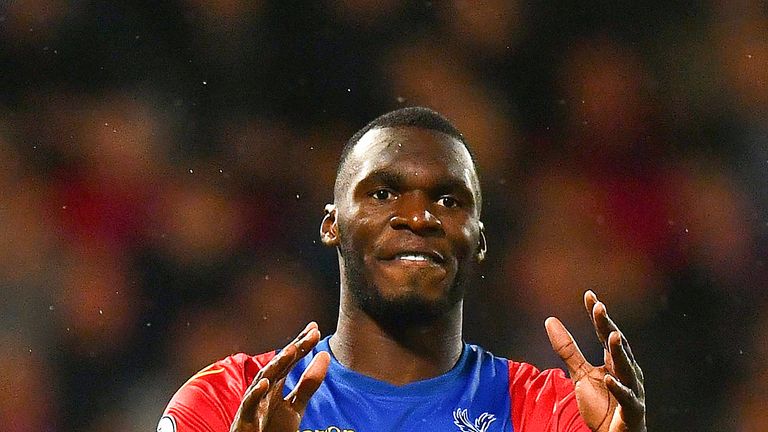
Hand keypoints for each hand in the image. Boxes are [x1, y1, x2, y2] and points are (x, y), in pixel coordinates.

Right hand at [230, 322, 330, 431]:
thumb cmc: (271, 428)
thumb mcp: (295, 406)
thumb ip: (308, 384)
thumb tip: (324, 355)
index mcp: (275, 384)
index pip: (290, 361)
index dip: (301, 345)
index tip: (315, 329)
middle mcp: (263, 389)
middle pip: (279, 365)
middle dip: (295, 349)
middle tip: (311, 333)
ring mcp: (253, 403)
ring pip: (263, 379)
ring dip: (276, 365)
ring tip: (291, 350)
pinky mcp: (244, 419)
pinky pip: (248, 405)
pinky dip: (255, 394)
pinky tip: (265, 382)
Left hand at [545, 291, 645, 431]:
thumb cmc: (602, 405)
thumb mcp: (580, 374)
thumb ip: (567, 349)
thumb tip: (550, 320)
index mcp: (613, 361)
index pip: (604, 333)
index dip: (597, 316)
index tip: (589, 295)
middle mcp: (626, 371)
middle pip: (617, 345)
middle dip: (608, 326)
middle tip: (599, 307)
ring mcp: (632, 390)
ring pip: (626, 368)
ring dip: (619, 352)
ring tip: (611, 334)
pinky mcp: (632, 410)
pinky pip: (626, 398)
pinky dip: (618, 388)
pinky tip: (609, 378)